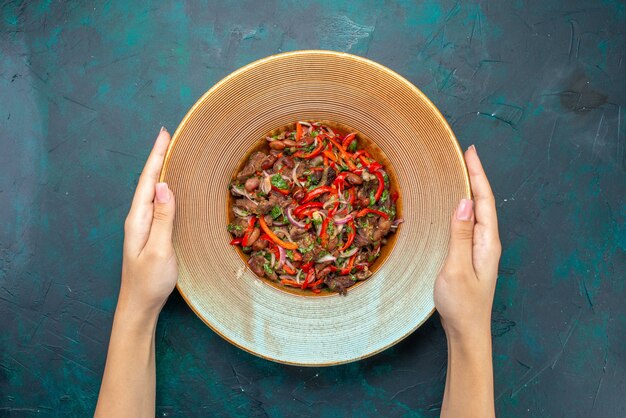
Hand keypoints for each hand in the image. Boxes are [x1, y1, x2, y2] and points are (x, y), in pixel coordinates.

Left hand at [119, 127, 176, 316]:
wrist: (139, 305)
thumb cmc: (150, 281)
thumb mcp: (160, 249)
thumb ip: (162, 218)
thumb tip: (164, 185)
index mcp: (138, 219)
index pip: (148, 181)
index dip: (156, 157)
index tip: (163, 134)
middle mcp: (137, 218)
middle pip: (148, 181)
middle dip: (157, 157)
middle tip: (167, 136)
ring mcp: (142, 226)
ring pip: (151, 191)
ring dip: (159, 170)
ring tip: (169, 153)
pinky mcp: (149, 233)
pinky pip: (156, 203)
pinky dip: (163, 188)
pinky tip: (169, 186)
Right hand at [434, 145, 500, 340]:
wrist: (466, 332)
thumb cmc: (461, 304)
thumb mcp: (457, 268)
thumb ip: (459, 235)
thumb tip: (463, 202)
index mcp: (486, 242)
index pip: (483, 201)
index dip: (478, 175)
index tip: (471, 152)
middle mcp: (487, 242)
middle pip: (483, 203)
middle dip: (476, 177)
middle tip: (466, 154)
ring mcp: (480, 249)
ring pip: (477, 212)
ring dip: (471, 190)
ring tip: (462, 172)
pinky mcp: (471, 256)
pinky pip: (469, 224)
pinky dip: (464, 207)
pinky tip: (457, 205)